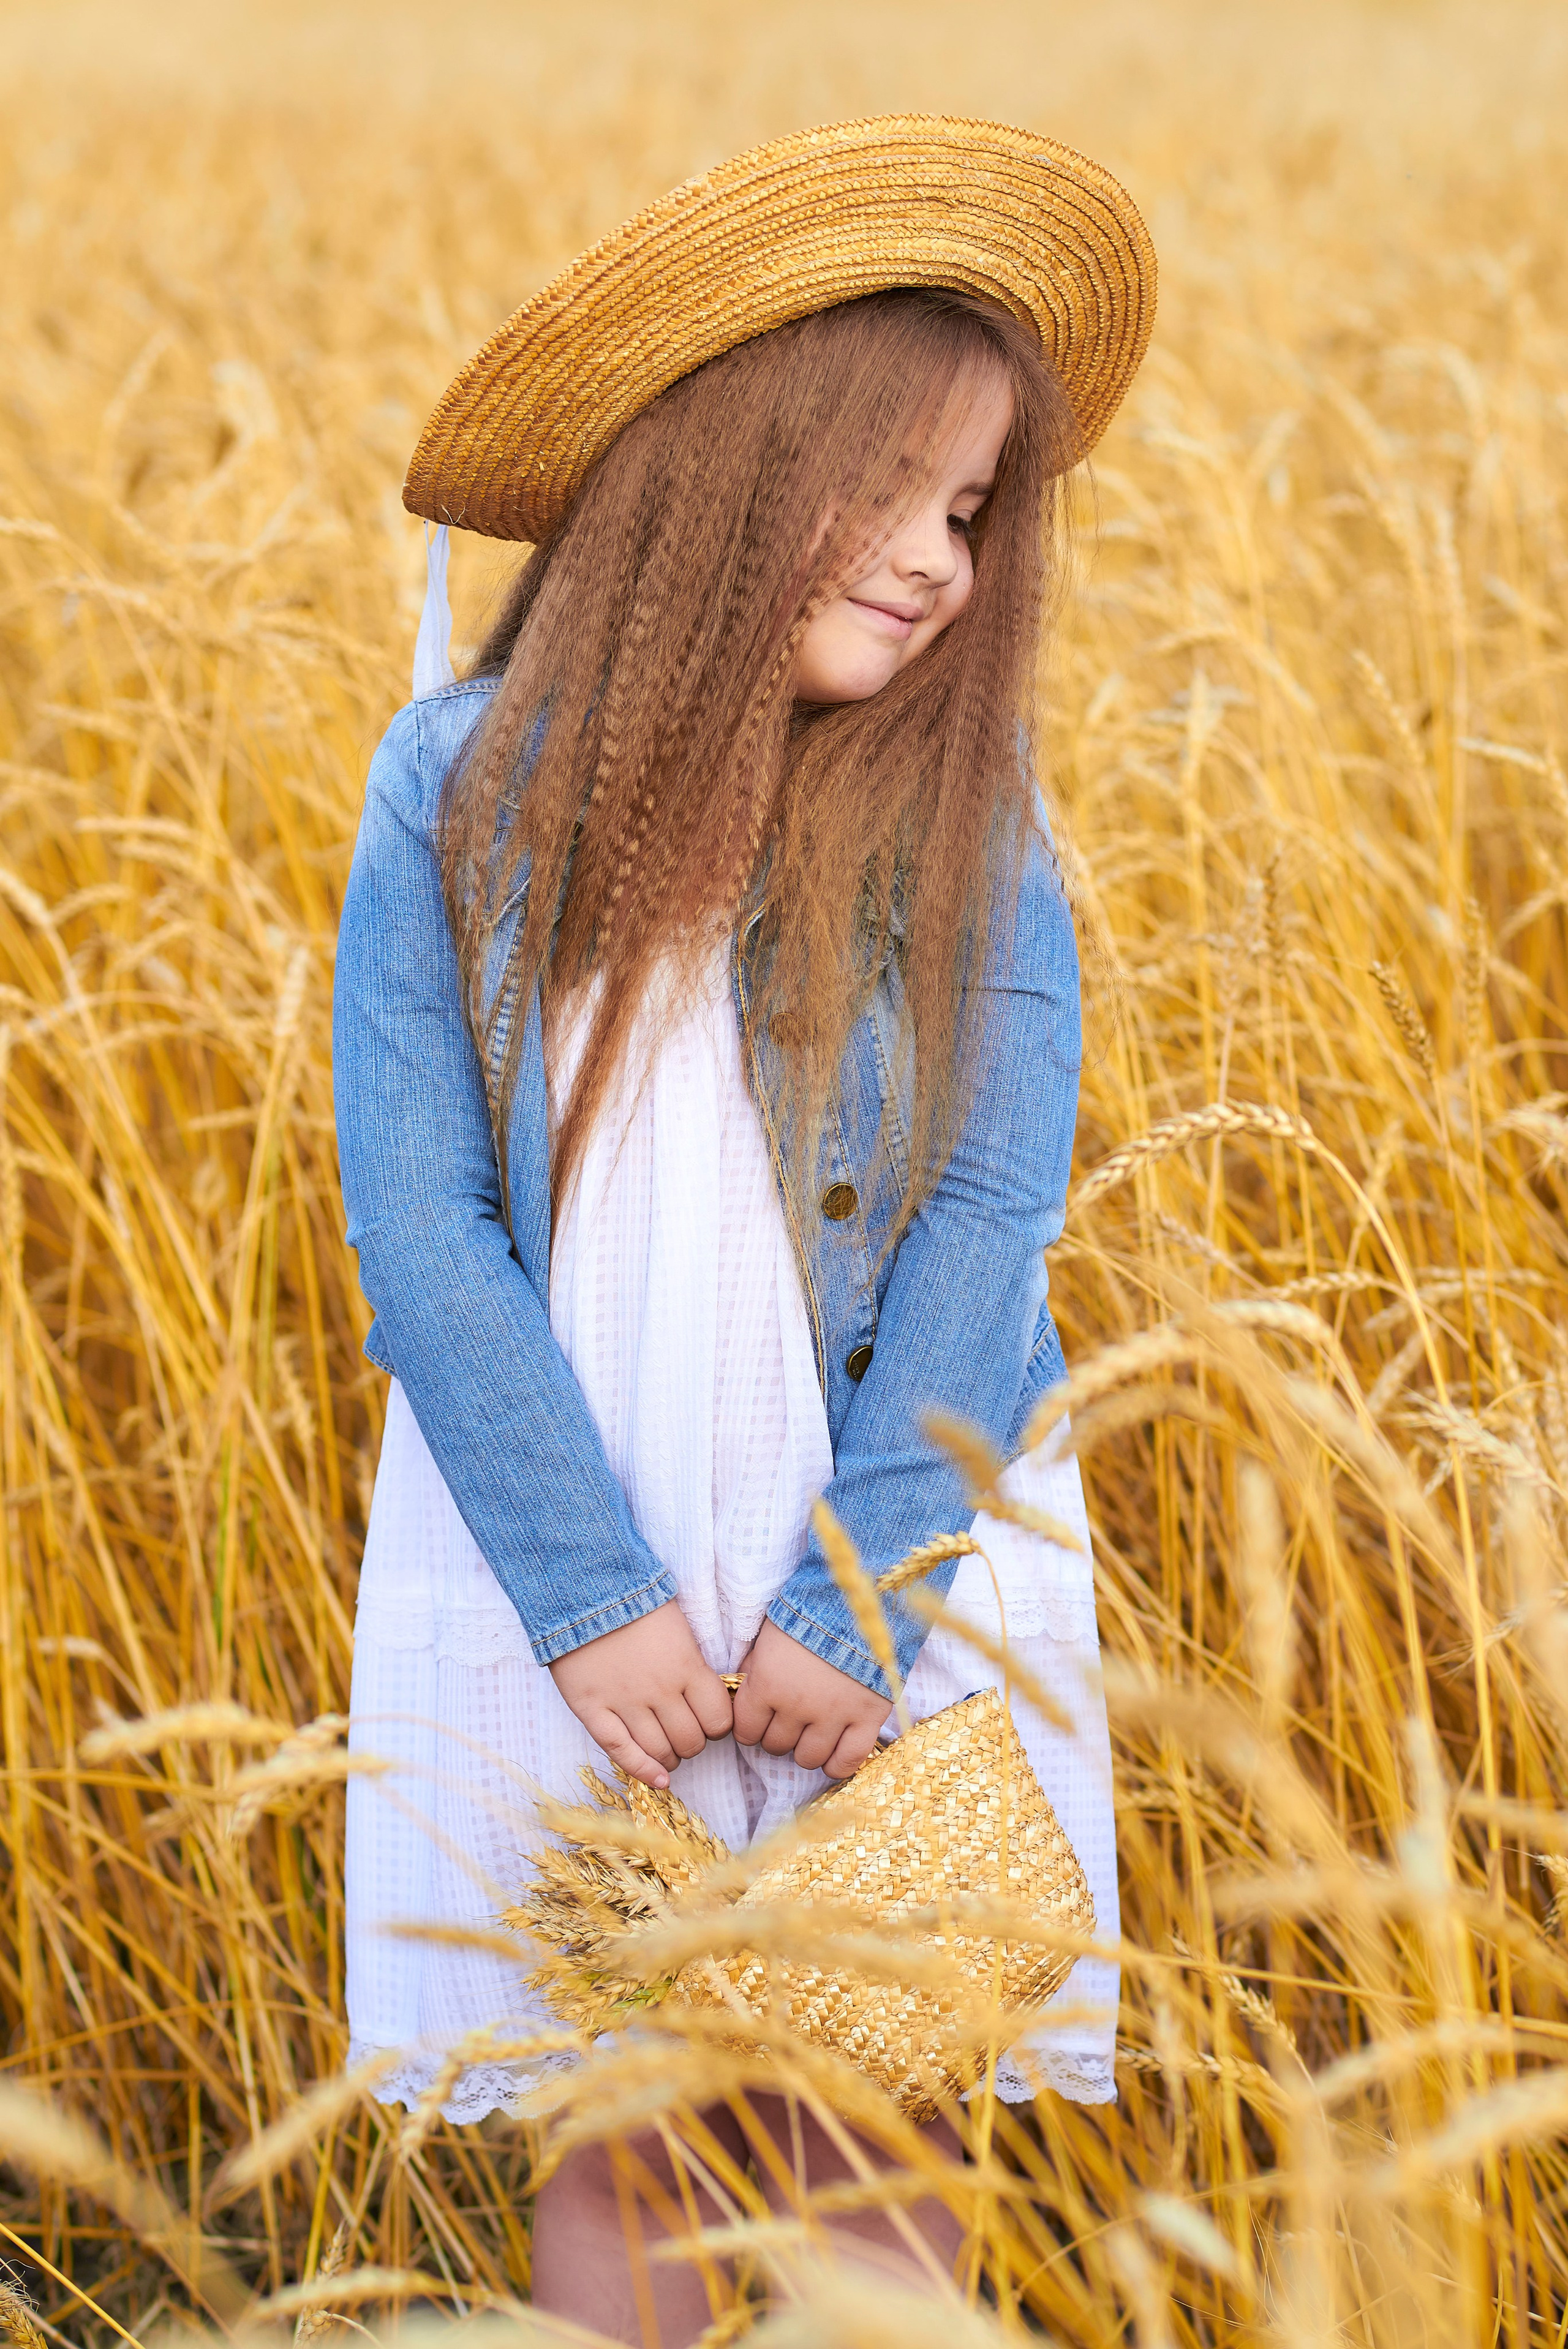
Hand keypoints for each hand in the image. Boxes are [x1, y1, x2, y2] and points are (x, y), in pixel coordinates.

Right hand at [549, 1600, 732, 1789]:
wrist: (581, 1589)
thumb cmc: (633, 1602)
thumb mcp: (677, 1626)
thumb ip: (691, 1663)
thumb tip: (707, 1694)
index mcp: (686, 1667)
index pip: (718, 1718)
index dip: (718, 1726)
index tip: (710, 1720)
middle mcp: (660, 1690)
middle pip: (690, 1740)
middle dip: (693, 1743)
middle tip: (685, 1733)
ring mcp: (625, 1703)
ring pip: (659, 1751)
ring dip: (670, 1757)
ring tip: (668, 1753)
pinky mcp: (592, 1709)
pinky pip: (621, 1751)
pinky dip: (641, 1770)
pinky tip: (657, 1780)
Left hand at [732, 1618, 891, 1778]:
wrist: (860, 1600)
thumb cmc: (809, 1613)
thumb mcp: (769, 1635)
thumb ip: (755, 1667)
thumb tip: (745, 1690)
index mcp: (767, 1684)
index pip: (746, 1731)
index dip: (751, 1726)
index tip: (760, 1718)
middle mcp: (796, 1706)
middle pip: (776, 1746)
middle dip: (778, 1735)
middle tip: (789, 1719)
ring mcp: (833, 1716)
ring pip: (808, 1758)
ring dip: (806, 1749)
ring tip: (812, 1731)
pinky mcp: (867, 1718)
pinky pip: (848, 1760)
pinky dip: (838, 1763)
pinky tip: (834, 1752)